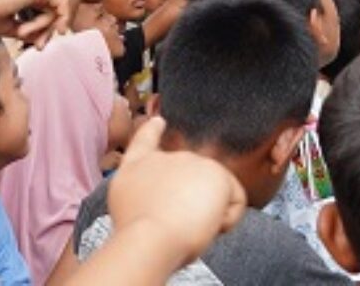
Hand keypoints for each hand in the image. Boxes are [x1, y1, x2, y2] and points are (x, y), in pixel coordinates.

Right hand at [108, 117, 246, 263]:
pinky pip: (235, 202)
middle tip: (174, 228)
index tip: (159, 122)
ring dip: (206, 214)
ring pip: (212, 195)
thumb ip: (142, 190)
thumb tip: (163, 192)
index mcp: (139, 165)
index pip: (146, 139)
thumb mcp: (124, 204)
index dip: (153, 130)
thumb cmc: (134, 233)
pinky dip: (227, 219)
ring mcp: (193, 161)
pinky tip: (209, 227)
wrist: (148, 238)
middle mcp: (167, 157)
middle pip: (190, 181)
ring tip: (188, 230)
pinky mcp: (218, 173)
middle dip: (189, 204)